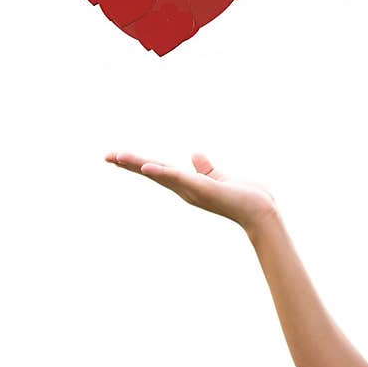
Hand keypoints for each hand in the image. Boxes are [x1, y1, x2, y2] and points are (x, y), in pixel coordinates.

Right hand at [104, 149, 278, 234]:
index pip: (158, 170)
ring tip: (118, 156)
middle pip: (152, 172)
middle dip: (130, 164)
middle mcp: (185, 189)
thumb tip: (195, 155)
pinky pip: (179, 178)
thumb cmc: (243, 197)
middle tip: (106, 156)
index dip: (139, 163)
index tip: (118, 156)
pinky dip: (163, 172)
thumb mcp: (219, 178)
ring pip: (160, 174)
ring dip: (139, 165)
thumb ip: (206, 168)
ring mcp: (192, 190)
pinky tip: (148, 167)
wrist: (260, 211)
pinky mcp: (203, 189)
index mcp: (187, 185)